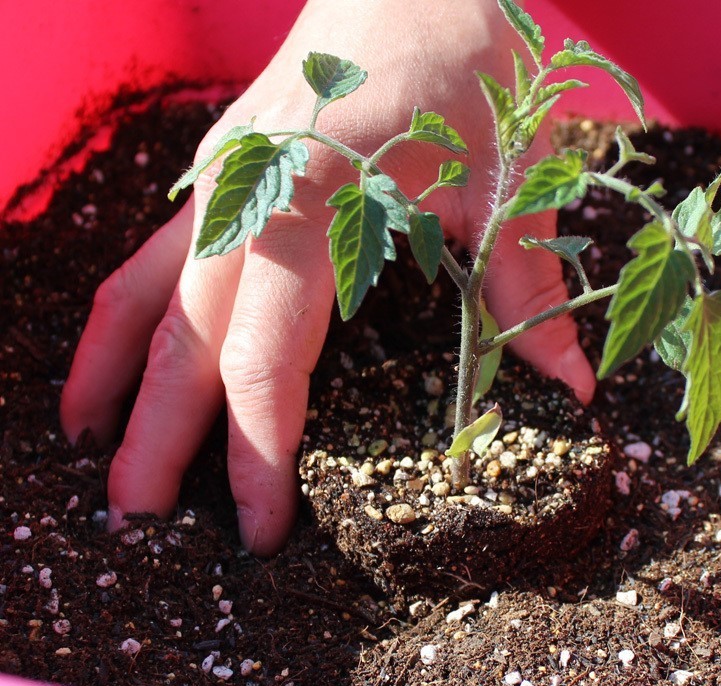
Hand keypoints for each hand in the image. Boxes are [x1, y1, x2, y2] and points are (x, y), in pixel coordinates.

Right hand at [60, 0, 594, 554]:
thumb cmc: (463, 63)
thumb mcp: (507, 176)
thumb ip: (522, 286)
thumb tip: (571, 386)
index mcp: (309, 210)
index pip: (265, 362)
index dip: (257, 454)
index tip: (263, 527)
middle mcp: (242, 201)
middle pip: (181, 343)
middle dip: (156, 438)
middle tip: (136, 524)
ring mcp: (220, 184)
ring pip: (138, 295)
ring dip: (112, 377)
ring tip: (89, 449)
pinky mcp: (220, 175)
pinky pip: (150, 257)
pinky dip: (126, 318)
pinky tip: (122, 359)